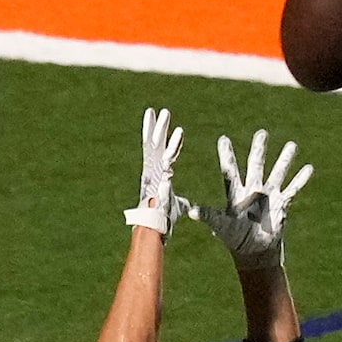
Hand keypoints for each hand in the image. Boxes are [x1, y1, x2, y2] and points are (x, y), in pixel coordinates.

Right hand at [124, 107, 184, 236]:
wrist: (154, 231)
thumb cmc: (163, 220)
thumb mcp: (176, 207)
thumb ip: (181, 202)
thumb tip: (188, 205)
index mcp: (155, 172)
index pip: (155, 147)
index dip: (155, 132)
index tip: (153, 115)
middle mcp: (152, 171)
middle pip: (154, 144)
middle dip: (157, 127)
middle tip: (163, 110)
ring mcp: (154, 175)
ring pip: (158, 148)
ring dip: (162, 132)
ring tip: (166, 115)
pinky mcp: (159, 182)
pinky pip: (167, 164)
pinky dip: (170, 152)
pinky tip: (175, 138)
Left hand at [189, 130, 312, 269]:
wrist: (255, 254)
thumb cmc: (236, 241)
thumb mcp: (221, 227)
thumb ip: (209, 216)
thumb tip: (191, 212)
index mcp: (236, 194)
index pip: (230, 171)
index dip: (227, 155)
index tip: (223, 139)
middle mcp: (252, 191)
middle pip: (256, 165)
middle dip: (259, 149)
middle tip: (262, 133)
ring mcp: (268, 197)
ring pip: (277, 173)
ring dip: (284, 160)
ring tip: (292, 145)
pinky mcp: (281, 205)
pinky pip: (292, 190)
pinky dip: (300, 179)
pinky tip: (308, 168)